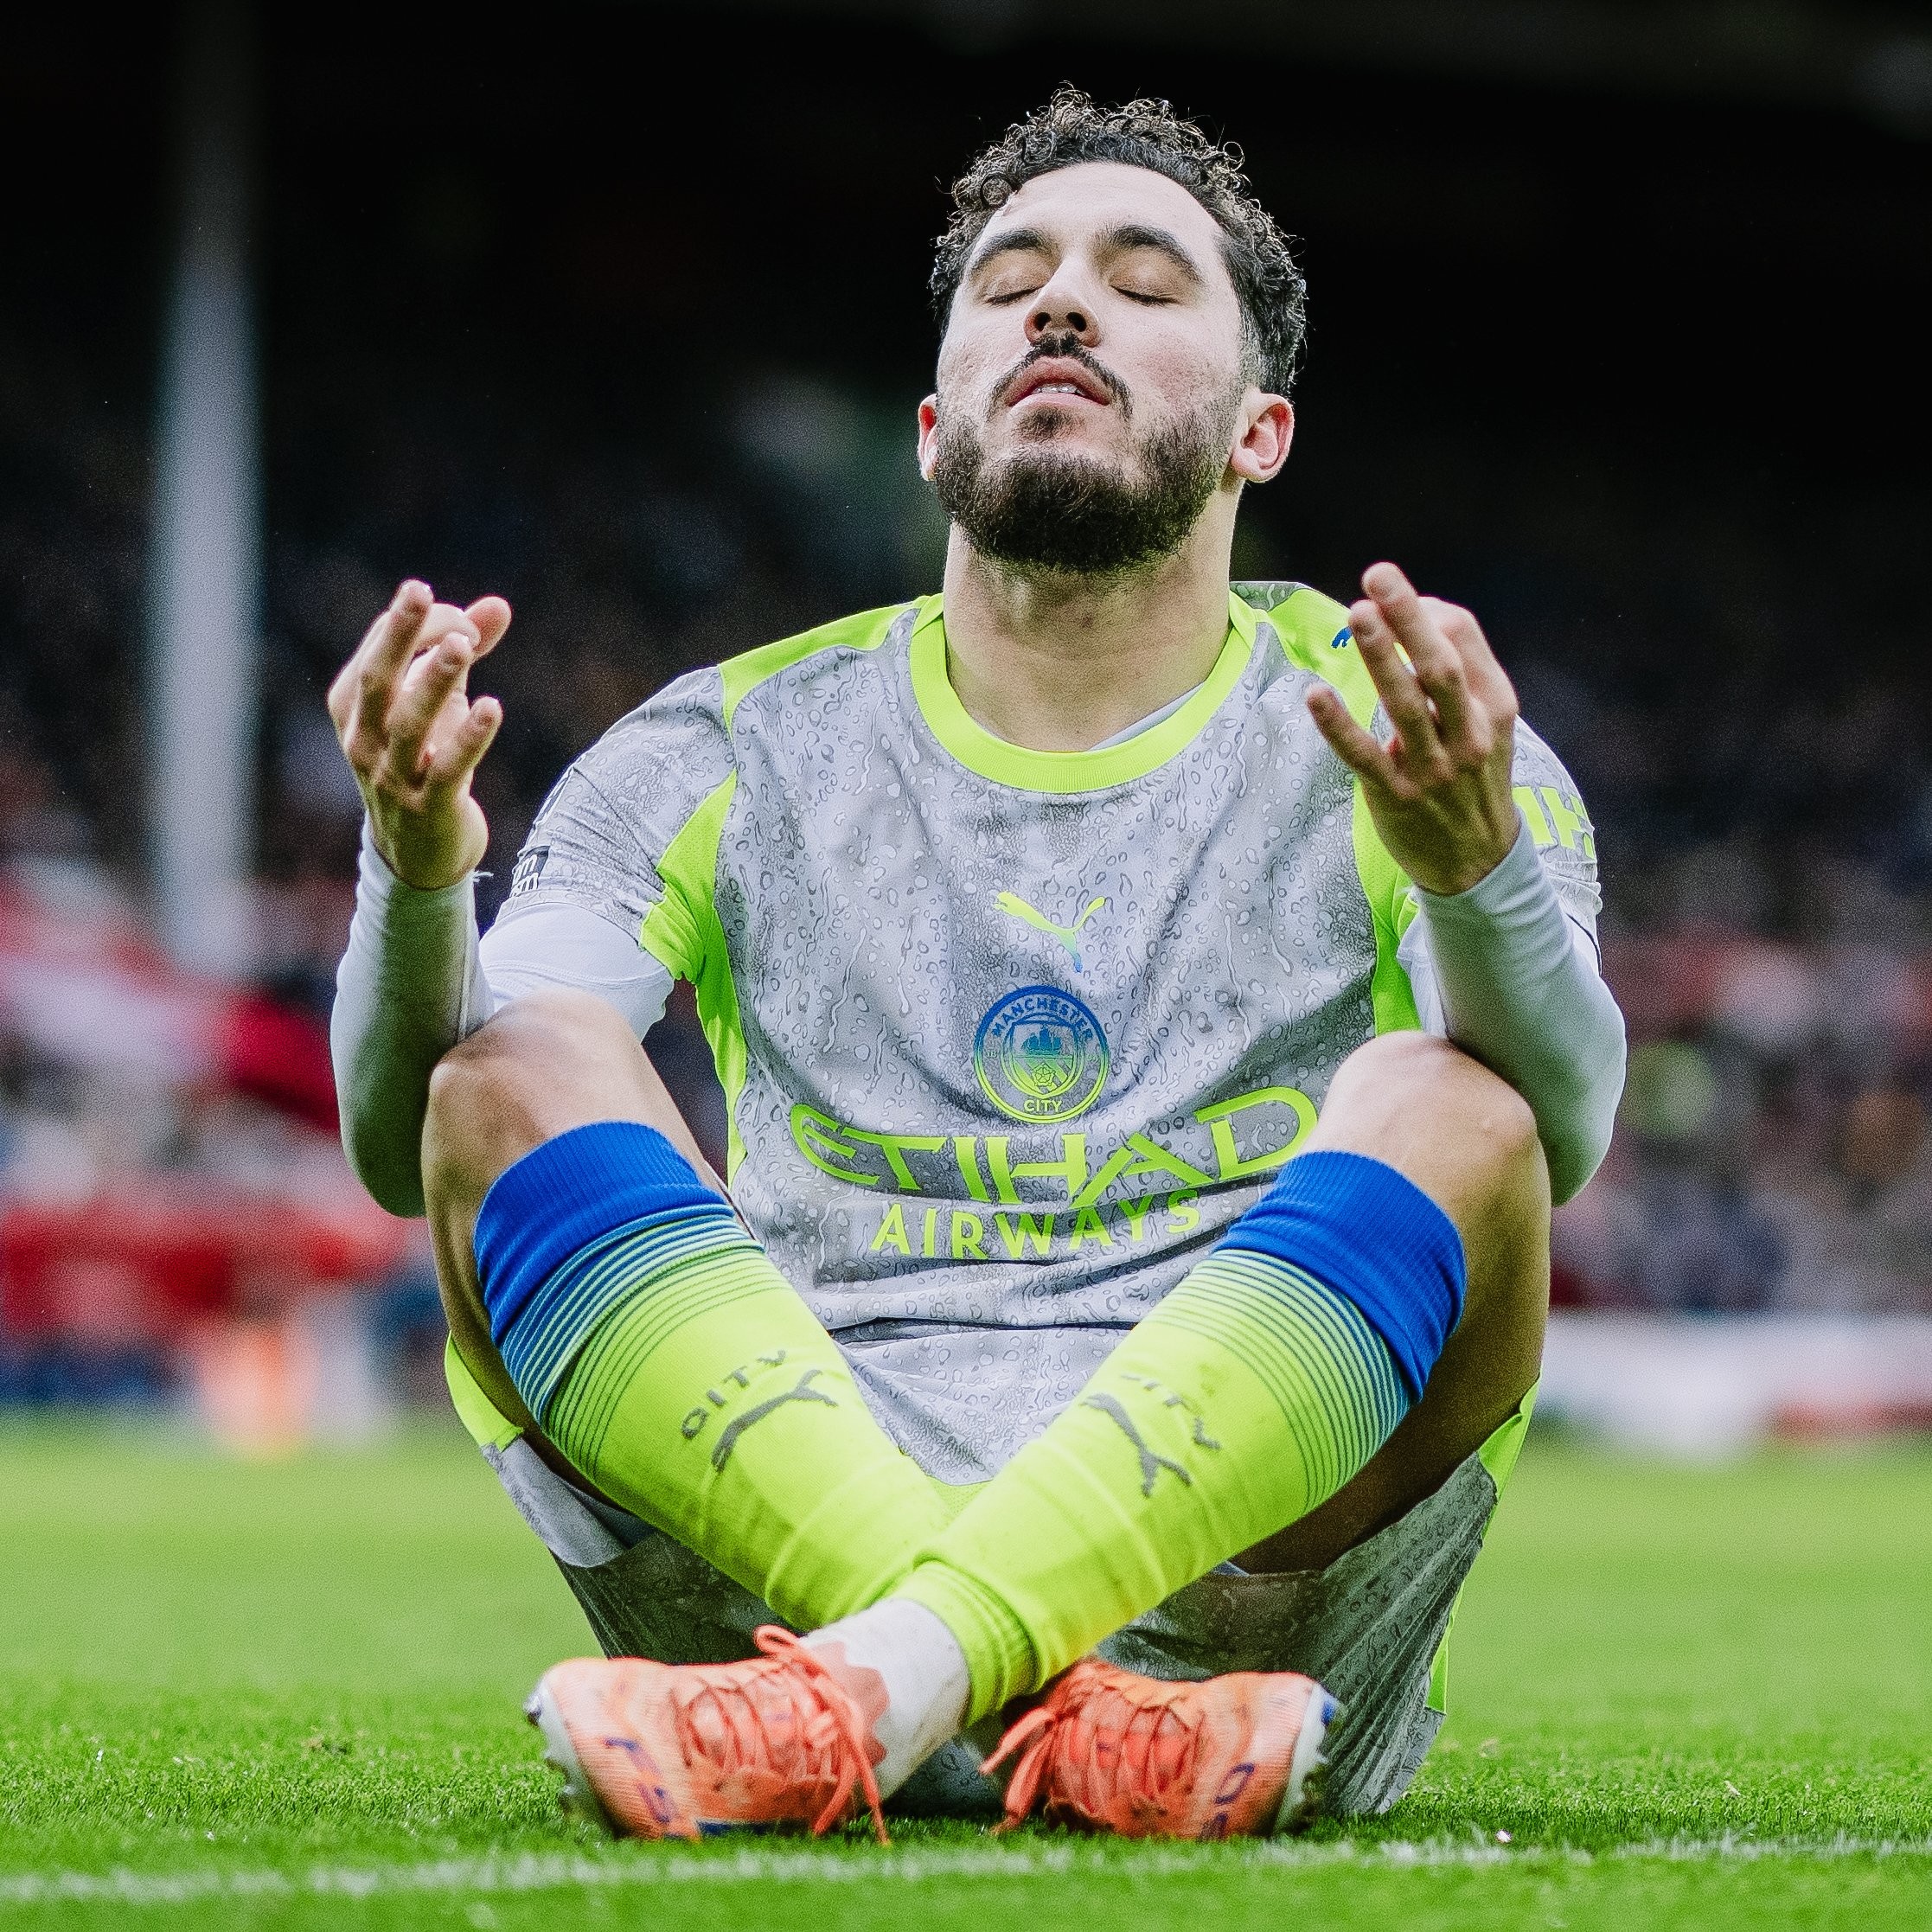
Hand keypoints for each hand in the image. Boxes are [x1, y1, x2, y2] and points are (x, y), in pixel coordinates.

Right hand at [327, 580, 512, 890]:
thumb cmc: (423, 762)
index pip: (375, 654)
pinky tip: (492, 707)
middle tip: (420, 592)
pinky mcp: (430, 808)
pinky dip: (469, 738)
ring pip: (410, 724)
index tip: (452, 609)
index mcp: (354, 710)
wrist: (417, 856)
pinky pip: (448, 770)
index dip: (410, 625)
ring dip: (435, 681)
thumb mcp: (440, 704)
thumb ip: (463, 652)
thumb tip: (498, 605)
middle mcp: (363, 741)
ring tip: (463, 644)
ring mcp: (393, 778)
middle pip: (377, 681)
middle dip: (398, 635)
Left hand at [1306, 562, 1519, 896]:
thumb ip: (1457, 672)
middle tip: (1377, 576)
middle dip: (1408, 618)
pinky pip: (1364, 756)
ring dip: (1379, 658)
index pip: (1463, 638)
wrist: (1480, 861)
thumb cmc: (1473, 777)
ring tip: (1356, 616)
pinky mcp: (1396, 796)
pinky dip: (1339, 725)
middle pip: (1438, 664)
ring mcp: (1433, 767)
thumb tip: (1412, 614)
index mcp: (1493, 704)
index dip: (1424, 611)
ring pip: (1405, 705)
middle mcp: (1469, 732)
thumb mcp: (1485, 722)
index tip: (1390, 595)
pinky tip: (1316, 695)